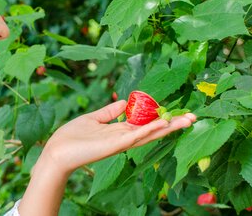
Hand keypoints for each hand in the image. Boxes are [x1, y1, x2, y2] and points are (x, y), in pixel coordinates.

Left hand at [41, 100, 195, 174]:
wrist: (57, 151)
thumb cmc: (72, 136)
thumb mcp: (93, 118)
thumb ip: (109, 111)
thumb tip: (124, 101)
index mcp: (119, 131)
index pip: (145, 124)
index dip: (160, 118)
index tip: (177, 111)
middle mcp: (123, 138)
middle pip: (152, 131)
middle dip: (172, 124)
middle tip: (194, 117)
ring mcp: (120, 143)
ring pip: (149, 134)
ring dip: (168, 127)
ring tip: (187, 119)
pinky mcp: (114, 145)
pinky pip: (135, 136)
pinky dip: (149, 130)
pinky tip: (163, 124)